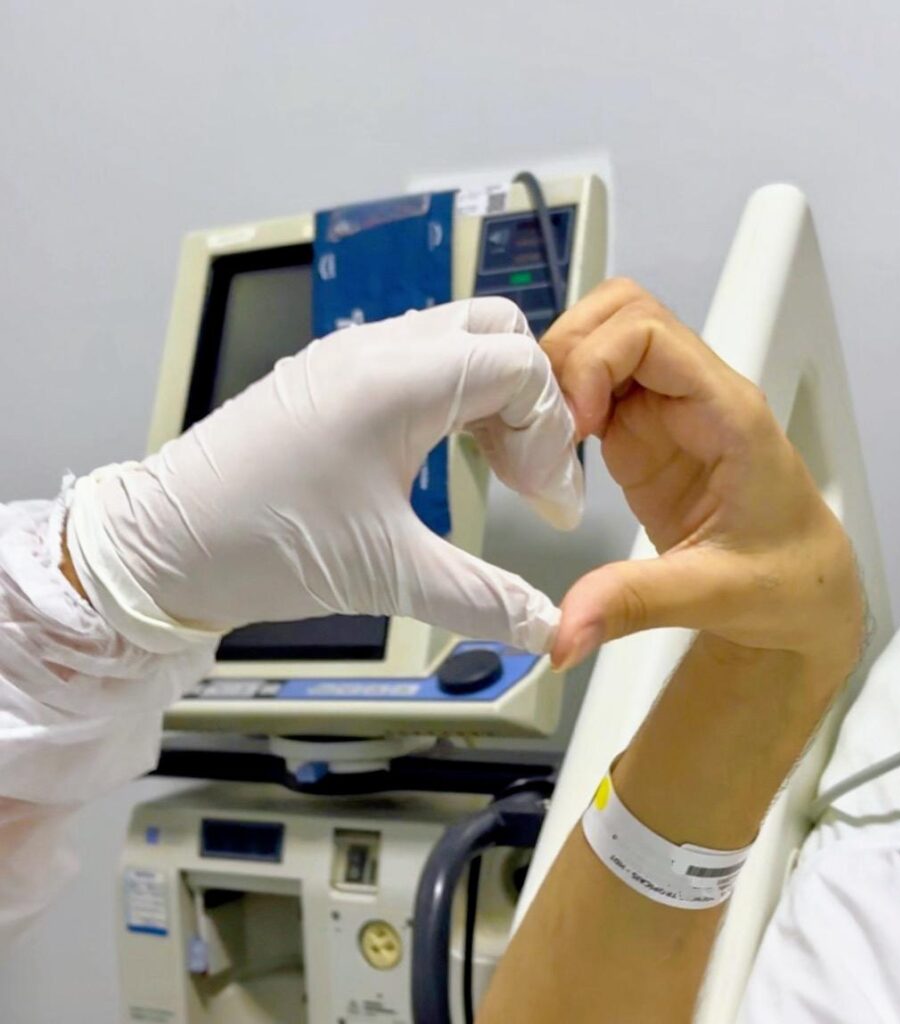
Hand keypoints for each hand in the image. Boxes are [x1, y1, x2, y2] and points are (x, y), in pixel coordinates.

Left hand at [68, 299, 582, 651]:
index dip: (551, 434)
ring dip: (491, 395)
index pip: (521, 365)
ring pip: (456, 338)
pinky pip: (415, 357)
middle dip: (531, 401)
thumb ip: (485, 600)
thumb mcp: (387, 574)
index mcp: (396, 381)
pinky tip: (442, 452)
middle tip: (528, 473)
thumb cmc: (260, 544)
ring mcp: (347, 354)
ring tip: (495, 466)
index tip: (543, 503)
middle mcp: (375, 348)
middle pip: (497, 331)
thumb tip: (553, 632)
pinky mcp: (327, 375)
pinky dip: (450, 395)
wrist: (162, 545)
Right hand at [545, 279, 863, 672]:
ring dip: (556, 376)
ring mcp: (662, 413)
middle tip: (543, 418)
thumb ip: (633, 603)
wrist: (798, 593)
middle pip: (618, 314)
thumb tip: (564, 630)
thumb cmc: (786, 580)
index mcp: (728, 413)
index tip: (572, 421)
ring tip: (539, 436)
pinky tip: (545, 453)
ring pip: (598, 343)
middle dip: (565, 353)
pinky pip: (586, 390)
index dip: (595, 361)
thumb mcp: (713, 595)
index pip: (650, 331)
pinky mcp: (637, 437)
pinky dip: (554, 408)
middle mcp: (693, 398)